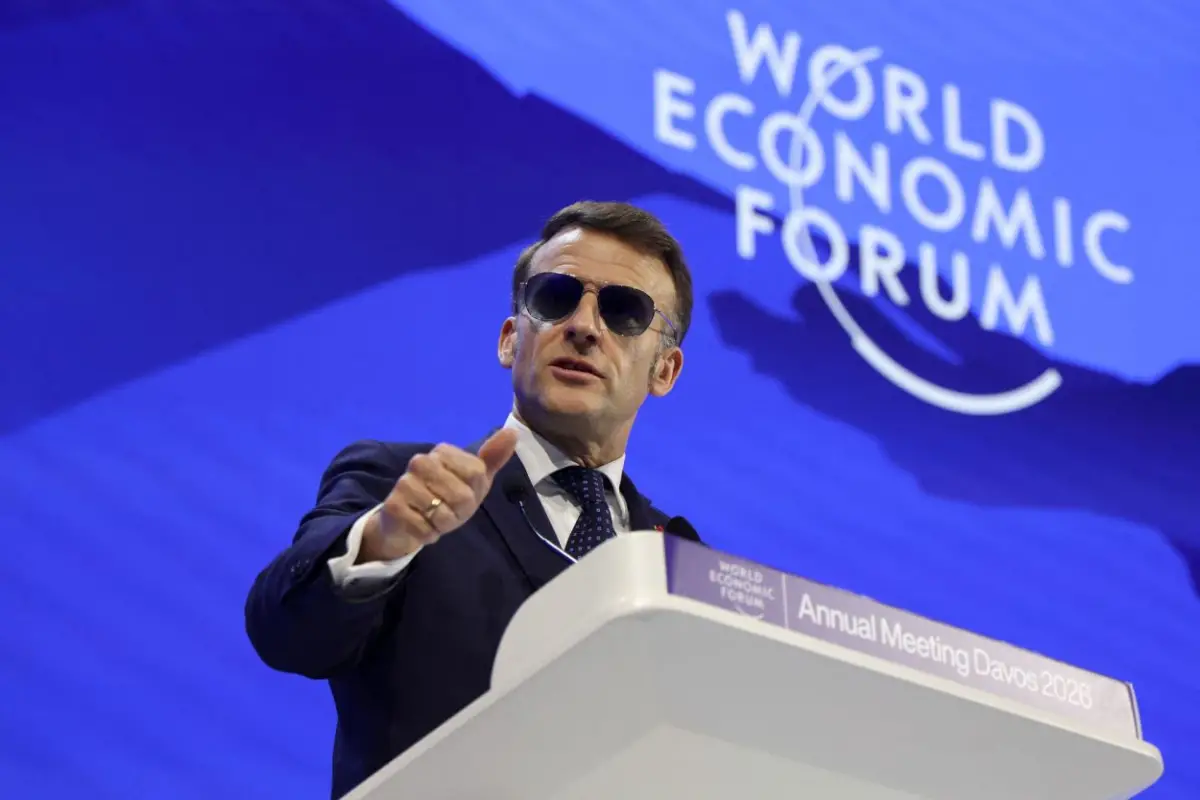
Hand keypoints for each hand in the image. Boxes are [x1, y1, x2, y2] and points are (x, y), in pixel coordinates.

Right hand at [358, 428, 518, 561]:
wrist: (407, 523)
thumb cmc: (446, 499)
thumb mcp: (474, 481)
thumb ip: (492, 458)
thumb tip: (513, 432)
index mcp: (443, 452)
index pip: (477, 474)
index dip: (474, 492)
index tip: (463, 494)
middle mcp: (421, 461)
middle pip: (462, 495)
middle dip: (459, 512)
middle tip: (446, 510)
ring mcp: (404, 482)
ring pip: (443, 513)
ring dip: (442, 524)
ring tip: (432, 518)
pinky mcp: (393, 506)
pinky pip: (425, 528)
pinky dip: (428, 534)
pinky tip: (419, 526)